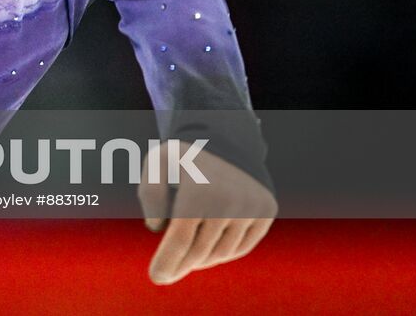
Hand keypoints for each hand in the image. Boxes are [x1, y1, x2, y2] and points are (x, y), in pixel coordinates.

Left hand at [138, 139, 276, 284]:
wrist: (226, 138)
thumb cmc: (184, 155)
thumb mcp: (156, 164)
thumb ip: (150, 195)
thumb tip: (159, 228)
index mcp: (200, 191)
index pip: (181, 240)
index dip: (167, 262)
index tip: (156, 277)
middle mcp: (230, 202)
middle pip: (200, 251)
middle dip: (180, 263)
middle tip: (167, 271)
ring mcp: (252, 208)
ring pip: (221, 252)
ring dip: (202, 258)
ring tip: (187, 255)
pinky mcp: (266, 212)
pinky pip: (241, 246)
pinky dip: (224, 252)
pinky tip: (209, 248)